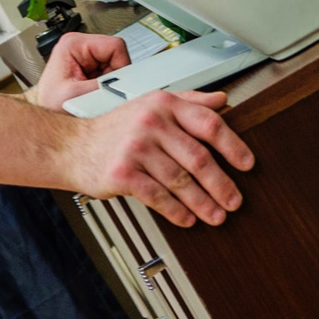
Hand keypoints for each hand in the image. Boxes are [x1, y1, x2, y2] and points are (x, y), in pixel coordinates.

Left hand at [34, 32, 130, 111]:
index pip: (116, 46)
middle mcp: (80, 46)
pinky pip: (112, 75)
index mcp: (73, 43)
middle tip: (96, 90)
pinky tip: (93, 92)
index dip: (120, 66)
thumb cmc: (51, 104)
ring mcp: (86, 56)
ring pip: (116, 67)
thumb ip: (103, 88)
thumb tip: (126, 86)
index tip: (111, 83)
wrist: (47, 113)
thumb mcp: (76, 95)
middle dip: (113, 77)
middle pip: (118, 56)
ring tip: (92, 92)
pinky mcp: (91, 67)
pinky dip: (107, 86)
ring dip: (110, 83)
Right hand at [74, 90, 252, 227]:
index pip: (208, 124)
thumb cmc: (113, 129)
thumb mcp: (149, 105)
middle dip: (221, 185)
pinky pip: (158, 197)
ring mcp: (135, 148)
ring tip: (215, 215)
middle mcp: (150, 123)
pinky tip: (186, 218)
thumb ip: (187, 101)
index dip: (233, 146)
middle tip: (234, 201)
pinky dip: (176, 211)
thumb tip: (222, 100)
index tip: (247, 164)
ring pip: (181, 181)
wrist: (71, 146)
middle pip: (199, 158)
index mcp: (162, 104)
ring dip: (203, 203)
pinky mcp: (122, 173)